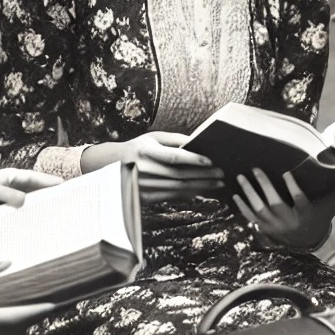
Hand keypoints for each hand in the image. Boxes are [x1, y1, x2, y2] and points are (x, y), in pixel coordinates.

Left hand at [0, 168, 62, 220]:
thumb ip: (4, 194)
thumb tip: (24, 201)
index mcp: (11, 177)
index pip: (35, 178)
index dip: (50, 182)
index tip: (65, 186)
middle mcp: (13, 191)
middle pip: (36, 193)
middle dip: (50, 198)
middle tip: (67, 205)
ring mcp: (8, 205)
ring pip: (29, 208)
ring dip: (39, 213)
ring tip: (55, 221)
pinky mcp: (2, 218)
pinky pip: (18, 220)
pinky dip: (27, 224)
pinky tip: (33, 234)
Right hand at [0, 260, 57, 334]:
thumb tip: (5, 264)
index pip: (13, 318)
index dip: (35, 312)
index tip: (53, 305)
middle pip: (12, 328)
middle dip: (32, 316)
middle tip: (52, 302)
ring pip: (2, 332)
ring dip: (19, 320)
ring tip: (35, 304)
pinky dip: (5, 323)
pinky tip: (9, 311)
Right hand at [82, 132, 223, 202]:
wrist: (112, 166)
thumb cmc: (138, 147)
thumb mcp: (153, 138)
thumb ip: (175, 140)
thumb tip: (198, 143)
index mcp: (146, 151)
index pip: (173, 157)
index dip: (193, 159)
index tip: (210, 161)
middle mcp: (144, 170)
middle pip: (180, 175)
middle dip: (203, 175)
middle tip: (221, 173)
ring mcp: (144, 186)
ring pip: (178, 188)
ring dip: (201, 186)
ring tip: (217, 183)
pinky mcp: (146, 197)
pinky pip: (173, 195)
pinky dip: (190, 193)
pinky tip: (203, 189)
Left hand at [232, 167, 334, 249]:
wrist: (308, 237)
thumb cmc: (322, 211)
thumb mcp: (334, 200)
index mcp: (306, 214)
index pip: (299, 201)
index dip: (293, 188)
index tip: (287, 172)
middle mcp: (290, 222)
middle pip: (275, 204)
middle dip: (264, 186)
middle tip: (255, 168)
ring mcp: (276, 226)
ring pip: (260, 210)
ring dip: (249, 193)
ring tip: (241, 176)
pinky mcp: (266, 228)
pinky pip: (251, 218)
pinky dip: (242, 207)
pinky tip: (235, 194)